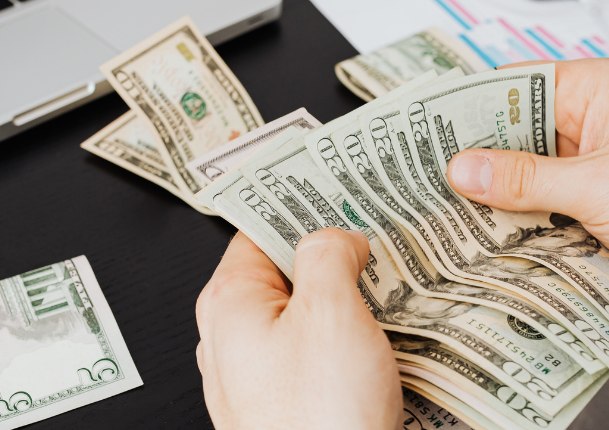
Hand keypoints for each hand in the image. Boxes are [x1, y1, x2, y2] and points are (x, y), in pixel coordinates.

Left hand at [195, 229, 399, 429]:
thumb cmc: (316, 418)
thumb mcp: (330, 313)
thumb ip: (328, 257)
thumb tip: (335, 238)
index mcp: (228, 303)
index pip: (258, 232)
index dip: (301, 214)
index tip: (337, 201)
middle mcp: (227, 340)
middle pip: (280, 277)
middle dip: (326, 263)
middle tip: (371, 254)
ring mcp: (250, 377)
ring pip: (297, 321)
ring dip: (337, 309)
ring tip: (381, 303)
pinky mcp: (276, 405)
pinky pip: (306, 359)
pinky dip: (336, 349)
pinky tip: (369, 352)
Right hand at [445, 59, 608, 334]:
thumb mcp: (601, 187)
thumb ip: (525, 179)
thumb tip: (465, 167)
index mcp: (597, 90)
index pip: (511, 86)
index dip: (464, 108)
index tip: (420, 131)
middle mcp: (594, 121)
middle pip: (514, 134)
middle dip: (476, 161)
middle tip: (426, 182)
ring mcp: (595, 164)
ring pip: (526, 175)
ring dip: (500, 199)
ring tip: (451, 215)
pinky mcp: (599, 203)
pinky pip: (545, 207)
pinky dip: (523, 222)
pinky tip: (494, 238)